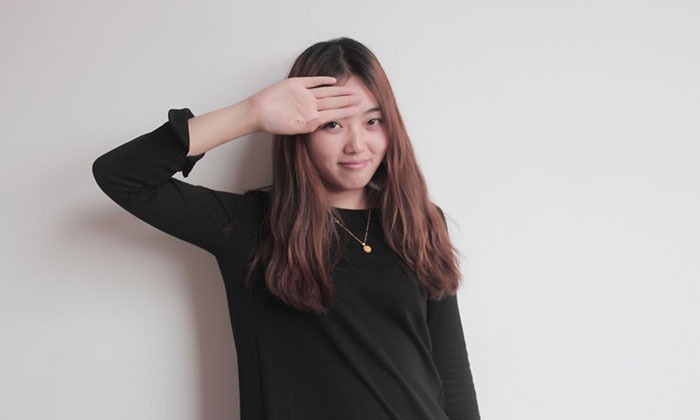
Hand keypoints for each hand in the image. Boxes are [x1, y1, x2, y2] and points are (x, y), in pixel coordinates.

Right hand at [246, 76, 362, 134]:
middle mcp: (310, 105)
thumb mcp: (292, 128)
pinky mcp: (296, 84)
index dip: (346, 111)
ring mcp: (304, 94)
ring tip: (352, 90)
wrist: (257, 112)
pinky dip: (322, 80)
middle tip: (362, 98)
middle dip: (347, 100)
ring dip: (339, 90)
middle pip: (333, 101)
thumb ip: (308, 125)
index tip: (359, 110)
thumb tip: (322, 122)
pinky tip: (333, 80)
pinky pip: (312, 81)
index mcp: (311, 116)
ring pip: (326, 91)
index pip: (333, 113)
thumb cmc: (273, 123)